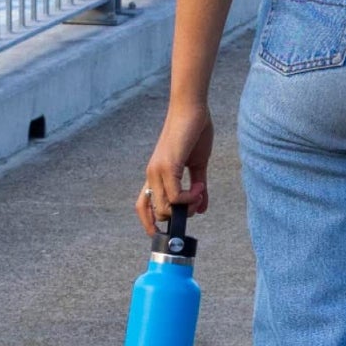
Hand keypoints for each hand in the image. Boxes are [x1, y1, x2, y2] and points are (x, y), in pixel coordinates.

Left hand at [137, 101, 213, 233]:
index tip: (160, 234)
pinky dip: (190, 197)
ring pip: (166, 207)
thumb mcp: (198, 166)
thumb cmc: (194, 134)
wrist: (192, 110)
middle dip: (182, 215)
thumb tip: (202, 207)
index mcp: (157, 175)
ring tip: (201, 193)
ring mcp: (158, 170)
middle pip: (158, 212)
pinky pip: (175, 195)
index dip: (149, 222)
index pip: (143, 205)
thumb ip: (199, 187)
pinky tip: (201, 187)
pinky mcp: (168, 166)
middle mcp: (153, 174)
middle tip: (199, 202)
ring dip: (188, 207)